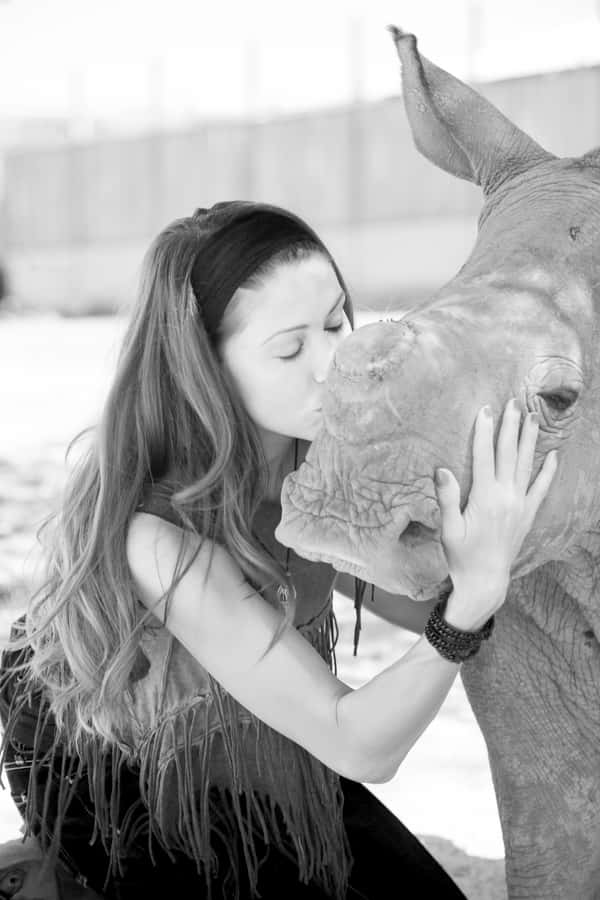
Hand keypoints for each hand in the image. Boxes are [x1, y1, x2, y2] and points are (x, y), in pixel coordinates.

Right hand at [434, 398, 557, 627]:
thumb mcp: (448, 529)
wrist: (485, 581)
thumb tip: (441, 470)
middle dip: (510, 427)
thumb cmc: (461, 556)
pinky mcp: (528, 514)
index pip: (484, 457)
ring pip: (527, 465)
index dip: (483, 432)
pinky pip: (542, 488)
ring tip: (533, 418)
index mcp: (484, 498)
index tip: (484, 410)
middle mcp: (506, 497)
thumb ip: (447, 498)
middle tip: (513, 404)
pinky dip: (548, 471)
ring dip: (529, 440)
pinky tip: (553, 455)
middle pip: (509, 454)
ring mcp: (520, 505)